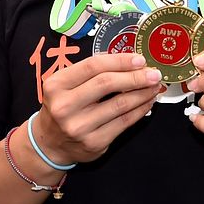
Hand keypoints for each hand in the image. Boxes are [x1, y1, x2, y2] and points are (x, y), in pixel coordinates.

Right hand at [35, 52, 162, 164]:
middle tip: (153, 73)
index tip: (139, 59)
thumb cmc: (62, 107)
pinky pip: (124, 123)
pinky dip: (139, 110)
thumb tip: (126, 60)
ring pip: (119, 104)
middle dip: (135, 76)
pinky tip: (147, 103)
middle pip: (106, 84)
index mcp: (56, 85)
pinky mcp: (94, 142)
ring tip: (154, 86)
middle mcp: (65, 106)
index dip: (119, 61)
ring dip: (142, 93)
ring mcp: (79, 126)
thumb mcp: (64, 85)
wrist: (50, 143)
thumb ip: (89, 72)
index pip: (92, 66)